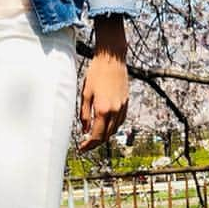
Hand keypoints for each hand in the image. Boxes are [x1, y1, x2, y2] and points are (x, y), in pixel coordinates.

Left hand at [77, 15, 128, 152]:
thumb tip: (85, 130)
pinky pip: (121, 121)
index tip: (81, 148)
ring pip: (115, 129)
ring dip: (105, 136)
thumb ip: (84, 114)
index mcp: (103, 109)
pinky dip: (113, 127)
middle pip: (107, 135)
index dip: (88, 145)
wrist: (112, 59)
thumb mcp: (85, 94)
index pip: (97, 135)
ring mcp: (122, 106)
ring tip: (94, 135)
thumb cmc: (96, 73)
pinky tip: (106, 124)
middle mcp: (115, 111)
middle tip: (86, 144)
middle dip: (96, 143)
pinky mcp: (126, 102)